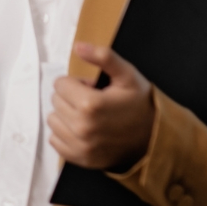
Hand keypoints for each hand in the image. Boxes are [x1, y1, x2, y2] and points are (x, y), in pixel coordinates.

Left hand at [49, 43, 155, 169]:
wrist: (154, 138)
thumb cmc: (140, 104)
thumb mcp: (127, 75)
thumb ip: (103, 57)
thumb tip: (78, 46)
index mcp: (90, 104)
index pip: (60, 84)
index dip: (78, 84)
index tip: (95, 90)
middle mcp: (81, 128)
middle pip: (55, 101)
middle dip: (72, 98)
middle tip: (95, 103)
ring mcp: (80, 146)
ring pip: (53, 120)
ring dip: (66, 115)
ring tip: (90, 117)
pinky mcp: (79, 158)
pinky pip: (54, 140)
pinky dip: (65, 134)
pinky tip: (84, 131)